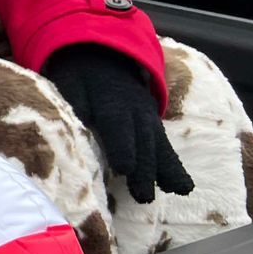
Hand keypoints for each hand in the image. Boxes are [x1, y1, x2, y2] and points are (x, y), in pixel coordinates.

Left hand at [43, 43, 193, 203]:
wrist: (105, 56)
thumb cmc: (80, 77)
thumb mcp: (69, 83)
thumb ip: (73, 105)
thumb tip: (73, 127)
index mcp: (111, 102)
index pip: (118, 126)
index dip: (122, 147)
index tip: (125, 169)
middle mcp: (135, 111)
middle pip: (142, 142)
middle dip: (145, 169)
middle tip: (144, 197)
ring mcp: (148, 118)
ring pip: (159, 145)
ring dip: (165, 171)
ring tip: (177, 191)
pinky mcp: (153, 126)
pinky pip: (166, 147)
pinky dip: (174, 167)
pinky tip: (183, 188)